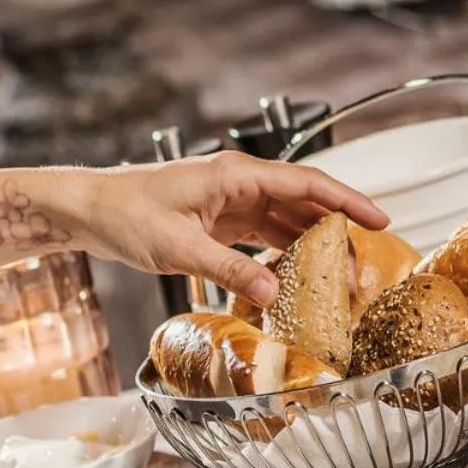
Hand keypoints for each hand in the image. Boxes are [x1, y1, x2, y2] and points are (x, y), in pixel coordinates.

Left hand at [62, 153, 387, 307]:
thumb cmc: (122, 215)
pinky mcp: (216, 222)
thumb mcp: (177, 248)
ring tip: (335, 281)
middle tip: (359, 272)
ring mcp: (228, 202)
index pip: (306, 184)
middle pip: (302, 204)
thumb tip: (274, 292)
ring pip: (284, 221)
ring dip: (310, 248)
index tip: (380, 221)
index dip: (347, 202)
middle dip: (335, 235)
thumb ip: (228, 270)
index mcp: (234, 175)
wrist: (87, 210)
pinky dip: (281, 254)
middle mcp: (237, 183)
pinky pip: (262, 235)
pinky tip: (294, 278)